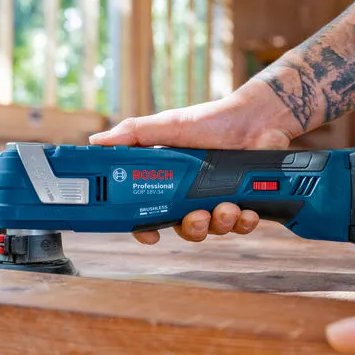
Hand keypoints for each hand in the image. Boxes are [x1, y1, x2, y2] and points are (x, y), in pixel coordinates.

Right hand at [89, 82, 297, 243]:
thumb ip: (135, 134)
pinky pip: (240, 225)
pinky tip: (246, 210)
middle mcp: (192, 194)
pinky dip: (243, 222)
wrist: (258, 118)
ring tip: (227, 207)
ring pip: (213, 230)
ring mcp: (218, 199)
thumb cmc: (213, 120)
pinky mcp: (243, 203)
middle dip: (191, 228)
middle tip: (198, 216)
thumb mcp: (170, 125)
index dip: (146, 227)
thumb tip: (97, 142)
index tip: (150, 236)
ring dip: (219, 224)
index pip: (150, 211)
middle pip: (183, 228)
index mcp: (170, 180)